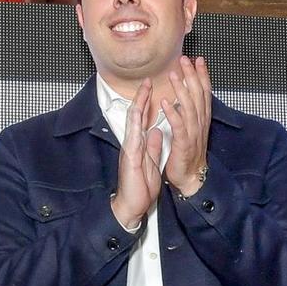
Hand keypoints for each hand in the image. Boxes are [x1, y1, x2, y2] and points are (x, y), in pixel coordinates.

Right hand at [110, 80, 164, 229]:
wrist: (131, 206)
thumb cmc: (139, 188)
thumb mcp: (151, 163)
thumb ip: (153, 146)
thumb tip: (157, 131)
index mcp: (139, 145)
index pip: (143, 120)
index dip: (148, 104)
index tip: (153, 89)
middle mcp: (133, 143)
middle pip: (136, 115)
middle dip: (142, 96)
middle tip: (147, 80)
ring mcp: (130, 148)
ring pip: (133, 120)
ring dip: (138, 103)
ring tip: (144, 88)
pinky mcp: (130, 156)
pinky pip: (134, 135)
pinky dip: (137, 122)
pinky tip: (139, 111)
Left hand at [158, 55, 210, 195]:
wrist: (191, 177)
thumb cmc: (188, 155)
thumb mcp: (191, 130)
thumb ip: (189, 113)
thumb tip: (184, 97)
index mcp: (201, 120)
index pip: (204, 93)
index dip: (202, 76)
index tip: (198, 60)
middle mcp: (200, 124)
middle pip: (198, 95)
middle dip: (192, 76)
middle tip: (185, 60)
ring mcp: (193, 133)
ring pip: (189, 107)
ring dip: (181, 90)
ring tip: (173, 75)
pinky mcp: (184, 144)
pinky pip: (179, 126)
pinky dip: (172, 113)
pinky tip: (165, 102)